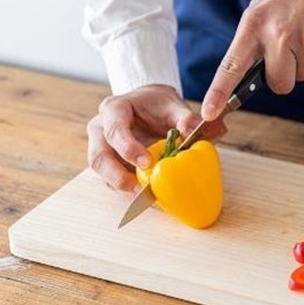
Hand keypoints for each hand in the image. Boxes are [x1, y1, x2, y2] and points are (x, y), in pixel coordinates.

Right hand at [86, 84, 224, 193]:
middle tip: (140, 189)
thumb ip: (187, 118)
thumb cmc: (159, 106)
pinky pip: (112, 181)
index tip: (147, 162)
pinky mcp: (109, 165)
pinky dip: (128, 191)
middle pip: (98, 157)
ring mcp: (102, 149)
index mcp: (114, 110)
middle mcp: (101, 130)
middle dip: (117, 176)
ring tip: (146, 198)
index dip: (127, 147)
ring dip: (122, 188)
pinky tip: (148, 198)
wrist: (150, 107)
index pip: (114, 129)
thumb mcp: (174, 106)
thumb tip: (205, 131)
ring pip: (102, 174)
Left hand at [200, 0, 303, 120]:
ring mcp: (302, 37)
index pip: (231, 66)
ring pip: (303, 75)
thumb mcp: (261, 11)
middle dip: (286, 76)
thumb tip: (246, 80)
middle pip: (280, 84)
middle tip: (289, 51)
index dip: (219, 93)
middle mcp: (275, 33)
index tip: (210, 113)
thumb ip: (253, 43)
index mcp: (252, 26)